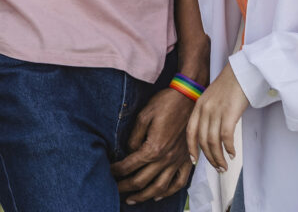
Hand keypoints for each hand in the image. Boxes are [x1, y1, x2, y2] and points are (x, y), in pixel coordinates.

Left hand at [110, 88, 195, 203]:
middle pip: (143, 180)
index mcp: (153, 147)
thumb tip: (128, 151)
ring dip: (145, 196)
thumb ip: (134, 136)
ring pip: (160, 187)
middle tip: (115, 190)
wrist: (189, 98)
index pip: (130, 165)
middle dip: (126, 187)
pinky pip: (179, 182)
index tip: (108, 172)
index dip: (117, 170)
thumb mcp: (144, 115)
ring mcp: (178, 161)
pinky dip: (169, 192)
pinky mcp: (187, 160)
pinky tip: (159, 195)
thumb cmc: (165, 104)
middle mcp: (166, 158)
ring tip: (133, 199)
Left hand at [186, 64, 248, 171]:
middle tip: (218, 168)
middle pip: (202, 140)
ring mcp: (216, 111)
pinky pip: (225, 136)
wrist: (241, 71)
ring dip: (219, 157)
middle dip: (209, 157)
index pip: (190, 131)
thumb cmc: (231, 85)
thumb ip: (209, 113)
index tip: (194, 160)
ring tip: (225, 166)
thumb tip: (212, 132)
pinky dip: (228, 148)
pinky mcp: (229, 112)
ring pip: (213, 141)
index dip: (191, 148)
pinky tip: (233, 154)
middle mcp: (204, 109)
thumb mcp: (213, 98)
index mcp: (199, 106)